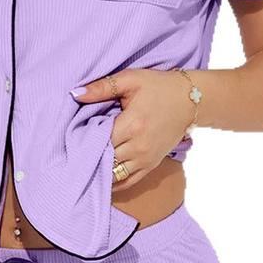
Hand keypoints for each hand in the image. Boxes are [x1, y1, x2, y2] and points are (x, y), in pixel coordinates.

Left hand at [71, 68, 193, 192]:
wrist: (191, 100)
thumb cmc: (159, 86)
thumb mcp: (131, 79)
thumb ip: (102, 87)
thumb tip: (75, 93)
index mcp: (132, 124)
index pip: (98, 140)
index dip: (83, 140)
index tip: (72, 136)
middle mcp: (139, 145)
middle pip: (105, 158)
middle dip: (89, 155)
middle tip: (72, 152)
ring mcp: (146, 158)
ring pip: (114, 173)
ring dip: (99, 170)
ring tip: (84, 166)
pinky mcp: (152, 164)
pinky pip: (129, 181)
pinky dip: (113, 183)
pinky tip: (100, 179)